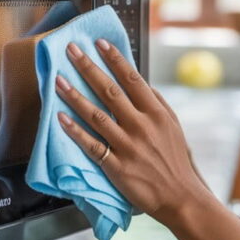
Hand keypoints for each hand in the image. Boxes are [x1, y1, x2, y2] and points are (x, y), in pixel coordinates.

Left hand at [55, 39, 209, 225]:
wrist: (180, 196)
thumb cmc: (176, 160)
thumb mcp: (173, 126)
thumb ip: (157, 103)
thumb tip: (141, 82)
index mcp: (156, 113)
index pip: (132, 79)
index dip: (114, 59)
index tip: (99, 43)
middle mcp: (141, 125)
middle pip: (110, 91)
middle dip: (88, 67)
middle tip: (71, 50)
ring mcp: (127, 146)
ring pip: (96, 115)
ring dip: (75, 96)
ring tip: (58, 80)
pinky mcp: (116, 166)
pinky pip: (91, 145)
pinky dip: (75, 131)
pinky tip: (60, 118)